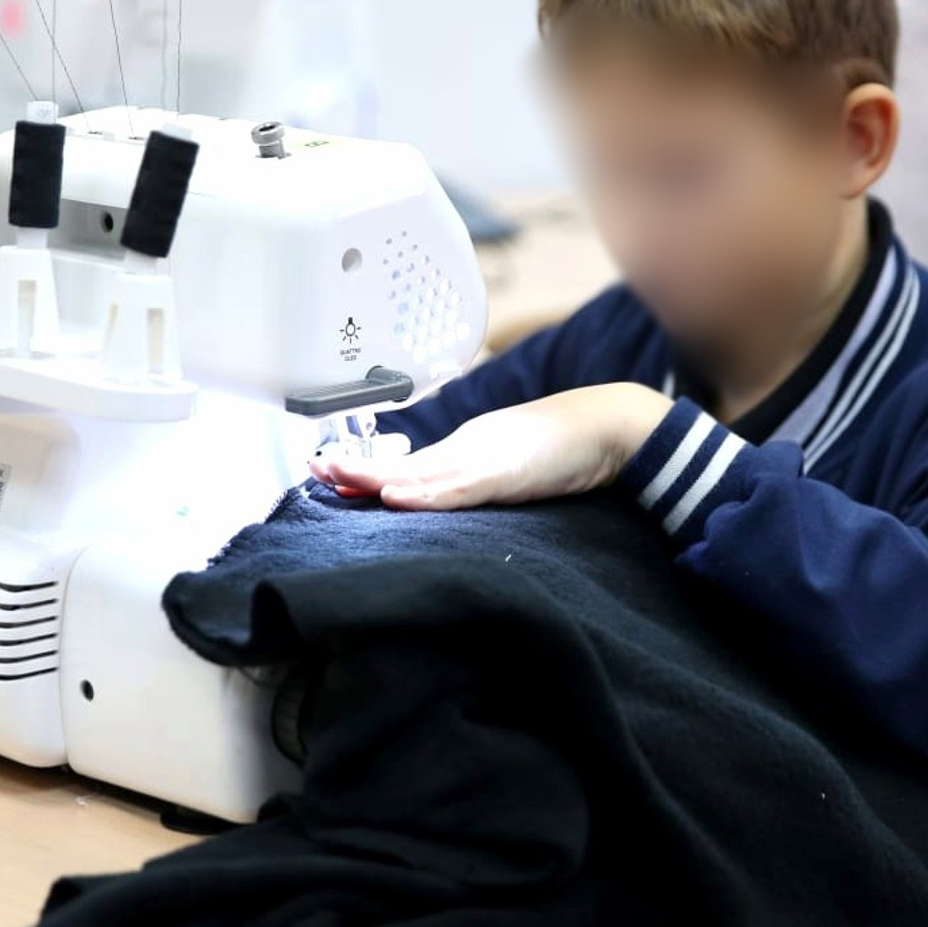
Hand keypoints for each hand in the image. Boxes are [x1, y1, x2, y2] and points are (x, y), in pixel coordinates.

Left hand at [309, 384, 673, 509]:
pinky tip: (401, 496)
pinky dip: (429, 492)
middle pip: (406, 466)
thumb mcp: (507, 469)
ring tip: (341, 479)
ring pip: (425, 474)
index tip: (325, 471)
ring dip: (381, 479)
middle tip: (316, 470)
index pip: (408, 466)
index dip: (365, 470)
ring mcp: (487, 460)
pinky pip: (463, 486)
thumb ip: (474, 483)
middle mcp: (468, 449)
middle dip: (359, 471)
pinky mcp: (509, 473)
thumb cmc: (563, 449)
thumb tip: (436, 500)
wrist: (611, 426)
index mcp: (465, 450)